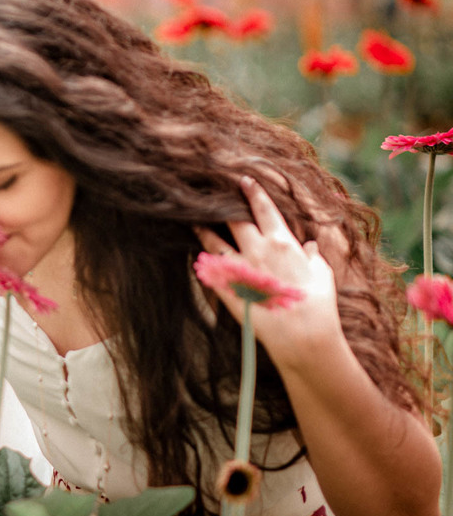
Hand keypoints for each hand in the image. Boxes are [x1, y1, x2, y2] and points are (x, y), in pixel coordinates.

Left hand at [196, 177, 345, 369]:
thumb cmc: (318, 304)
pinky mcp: (227, 288)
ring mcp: (239, 269)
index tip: (243, 179)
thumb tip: (309, 246)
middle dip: (223, 204)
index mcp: (281, 242)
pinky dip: (202, 260)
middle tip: (211, 192)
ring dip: (203, 229)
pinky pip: (210, 269)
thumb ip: (313, 257)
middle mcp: (257, 250)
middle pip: (234, 219)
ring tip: (193, 221)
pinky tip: (195, 254)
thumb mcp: (321, 274)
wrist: (303, 335)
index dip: (253, 192)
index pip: (264, 208)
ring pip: (213, 241)